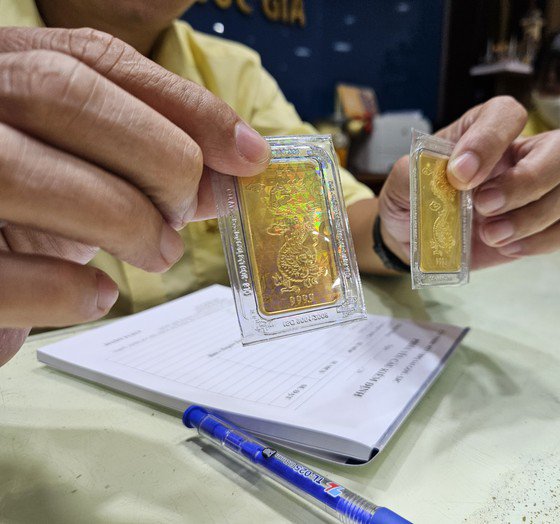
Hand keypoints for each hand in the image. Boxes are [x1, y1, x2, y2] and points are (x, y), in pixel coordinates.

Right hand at [0, 27, 270, 364]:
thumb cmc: (27, 199)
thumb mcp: (82, 164)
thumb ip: (145, 158)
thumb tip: (229, 179)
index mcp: (0, 69)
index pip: (91, 59)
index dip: (185, 106)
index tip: (250, 157)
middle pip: (59, 94)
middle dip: (156, 160)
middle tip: (184, 213)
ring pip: (20, 170)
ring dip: (123, 219)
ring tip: (157, 252)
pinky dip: (65, 290)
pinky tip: (98, 294)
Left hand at [378, 96, 559, 269]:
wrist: (418, 242)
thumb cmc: (413, 202)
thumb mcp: (400, 186)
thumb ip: (412, 174)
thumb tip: (438, 170)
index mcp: (484, 129)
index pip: (507, 114)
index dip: (490, 140)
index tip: (460, 175)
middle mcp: (521, 152)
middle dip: (528, 180)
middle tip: (483, 206)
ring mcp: (541, 188)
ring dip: (533, 217)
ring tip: (488, 235)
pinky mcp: (548, 223)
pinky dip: (546, 239)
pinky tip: (508, 247)